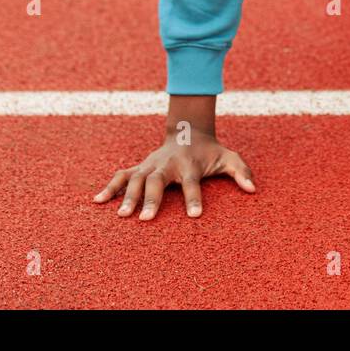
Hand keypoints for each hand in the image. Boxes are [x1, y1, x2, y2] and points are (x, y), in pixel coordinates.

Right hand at [94, 127, 254, 220]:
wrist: (188, 131)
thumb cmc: (210, 151)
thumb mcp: (229, 157)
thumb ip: (241, 171)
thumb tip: (253, 189)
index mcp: (190, 165)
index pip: (193, 183)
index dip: (194, 198)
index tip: (195, 215)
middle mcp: (168, 164)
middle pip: (158, 182)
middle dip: (152, 199)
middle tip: (146, 219)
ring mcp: (151, 165)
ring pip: (136, 179)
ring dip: (127, 196)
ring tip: (121, 215)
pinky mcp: (140, 167)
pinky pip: (121, 176)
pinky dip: (109, 187)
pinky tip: (97, 201)